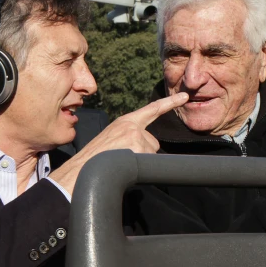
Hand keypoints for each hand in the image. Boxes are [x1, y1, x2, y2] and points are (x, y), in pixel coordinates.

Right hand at [50, 93, 188, 195]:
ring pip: (151, 154)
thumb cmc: (92, 159)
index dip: (169, 103)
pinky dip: (139, 169)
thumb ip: (128, 137)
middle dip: (144, 153)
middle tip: (123, 159)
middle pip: (153, 142)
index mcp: (124, 122)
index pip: (151, 110)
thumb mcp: (110, 140)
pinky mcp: (139, 148)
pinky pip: (149, 163)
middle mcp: (132, 126)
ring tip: (120, 164)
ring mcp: (136, 137)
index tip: (184, 97)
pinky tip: (123, 168)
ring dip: (140, 162)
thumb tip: (140, 148)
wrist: (81, 168)